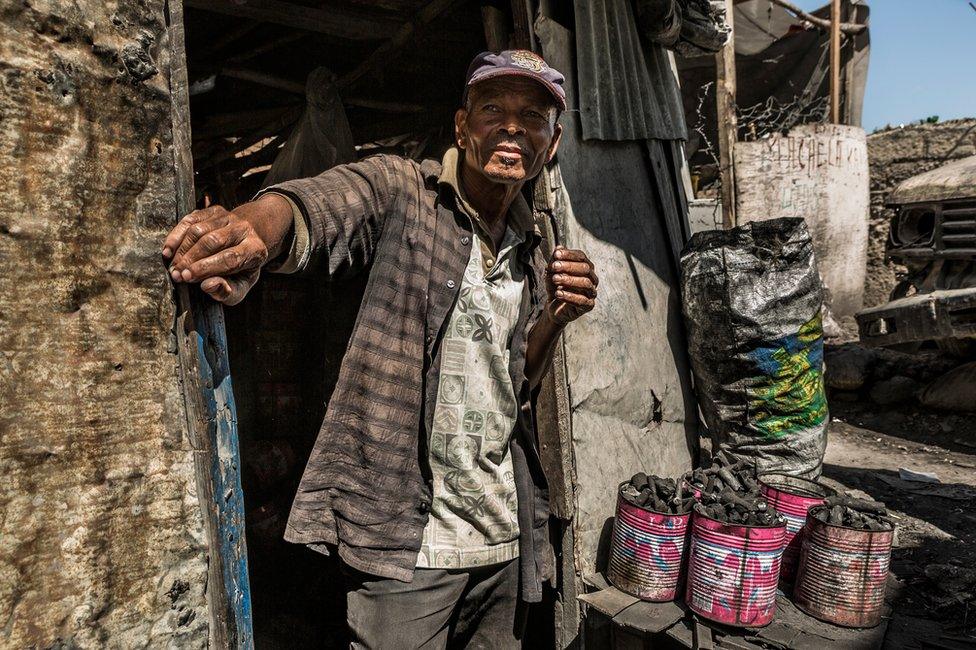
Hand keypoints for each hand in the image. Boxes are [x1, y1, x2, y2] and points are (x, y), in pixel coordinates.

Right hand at [161, 194, 291, 304]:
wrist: (244, 245)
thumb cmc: (239, 272)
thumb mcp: (239, 288)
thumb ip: (226, 292)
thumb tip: (208, 285)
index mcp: (255, 250)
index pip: (230, 258)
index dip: (206, 268)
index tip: (187, 277)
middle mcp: (244, 229)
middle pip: (213, 241)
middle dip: (191, 259)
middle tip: (177, 274)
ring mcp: (228, 217)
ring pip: (199, 230)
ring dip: (182, 250)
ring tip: (173, 266)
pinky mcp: (213, 210)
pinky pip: (190, 220)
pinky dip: (176, 235)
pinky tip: (168, 250)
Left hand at [544, 246, 597, 324]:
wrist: (554, 308)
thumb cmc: (556, 288)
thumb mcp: (552, 273)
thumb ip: (554, 261)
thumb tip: (559, 247)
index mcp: (585, 267)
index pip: (581, 257)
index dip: (569, 254)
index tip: (556, 254)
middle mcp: (592, 278)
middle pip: (585, 268)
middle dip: (569, 266)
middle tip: (554, 267)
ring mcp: (591, 292)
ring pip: (585, 283)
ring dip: (569, 280)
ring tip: (554, 279)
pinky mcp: (589, 305)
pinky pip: (582, 300)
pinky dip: (569, 296)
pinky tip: (558, 293)